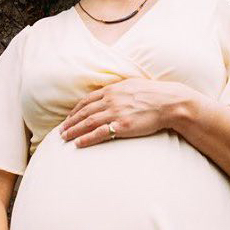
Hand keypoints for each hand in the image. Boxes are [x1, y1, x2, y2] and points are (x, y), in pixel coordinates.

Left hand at [60, 78, 187, 146]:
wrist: (168, 102)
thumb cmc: (153, 94)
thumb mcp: (132, 85)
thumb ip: (118, 91)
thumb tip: (110, 94)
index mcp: (112, 90)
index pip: (87, 101)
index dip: (75, 110)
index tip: (68, 118)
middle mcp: (110, 100)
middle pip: (84, 112)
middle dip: (70, 122)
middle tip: (61, 131)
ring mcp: (115, 113)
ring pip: (88, 123)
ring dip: (74, 131)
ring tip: (65, 138)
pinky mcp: (122, 125)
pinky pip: (99, 133)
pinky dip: (86, 139)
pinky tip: (78, 144)